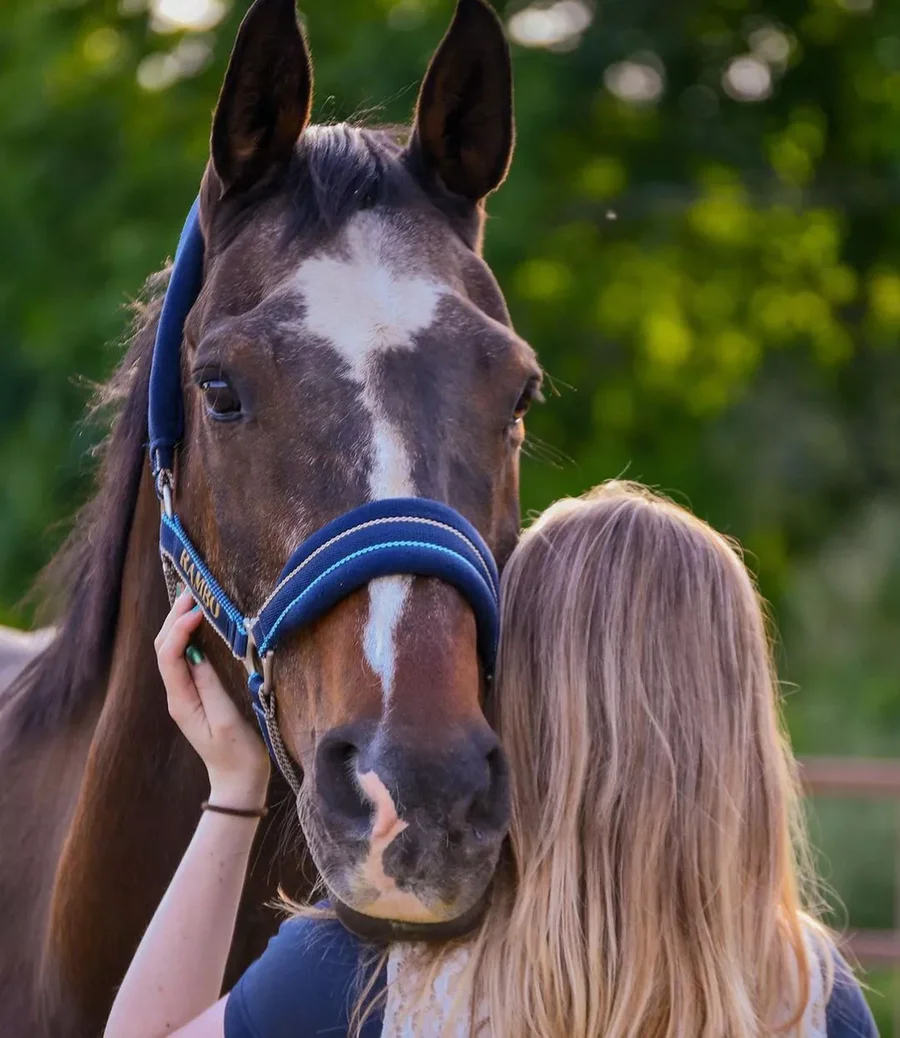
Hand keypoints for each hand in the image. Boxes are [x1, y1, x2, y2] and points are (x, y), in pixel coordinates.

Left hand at [155, 590, 269, 809]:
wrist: (239, 783)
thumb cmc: (239, 755)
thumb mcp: (228, 720)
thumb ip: (210, 686)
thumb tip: (196, 652)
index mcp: (181, 702)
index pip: (168, 655)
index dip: (179, 628)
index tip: (198, 610)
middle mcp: (177, 695)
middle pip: (164, 648)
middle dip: (174, 618)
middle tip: (192, 592)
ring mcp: (185, 694)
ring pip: (172, 651)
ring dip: (179, 623)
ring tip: (194, 600)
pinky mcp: (197, 694)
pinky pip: (185, 658)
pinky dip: (189, 636)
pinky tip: (201, 623)